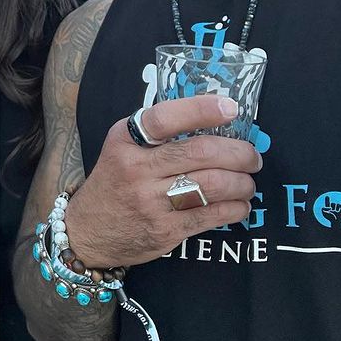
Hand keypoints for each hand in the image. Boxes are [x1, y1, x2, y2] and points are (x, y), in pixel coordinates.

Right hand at [63, 95, 262, 267]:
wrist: (87, 231)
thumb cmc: (114, 182)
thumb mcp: (121, 148)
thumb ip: (156, 134)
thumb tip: (213, 121)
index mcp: (125, 140)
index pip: (165, 119)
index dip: (202, 110)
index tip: (231, 108)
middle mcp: (136, 169)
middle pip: (201, 153)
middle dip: (239, 153)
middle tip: (252, 157)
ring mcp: (150, 202)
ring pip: (213, 185)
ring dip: (242, 182)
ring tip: (247, 182)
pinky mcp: (165, 231)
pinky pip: (213, 215)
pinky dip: (236, 208)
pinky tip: (239, 204)